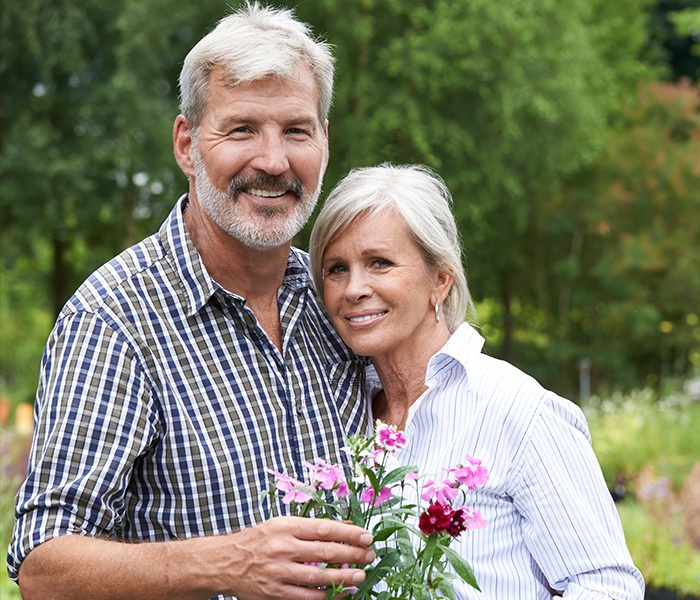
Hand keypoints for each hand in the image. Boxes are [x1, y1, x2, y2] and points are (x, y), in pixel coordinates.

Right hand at [206, 516, 374, 599]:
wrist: (226, 562)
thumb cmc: (259, 540)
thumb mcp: (282, 524)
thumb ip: (312, 527)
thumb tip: (346, 528)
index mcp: (286, 527)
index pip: (324, 528)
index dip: (348, 533)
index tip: (367, 537)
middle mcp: (283, 548)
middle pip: (325, 552)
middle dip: (352, 554)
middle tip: (370, 555)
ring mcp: (279, 572)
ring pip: (319, 577)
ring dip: (345, 577)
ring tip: (362, 575)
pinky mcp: (276, 593)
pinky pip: (307, 597)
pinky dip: (328, 596)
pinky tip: (343, 593)